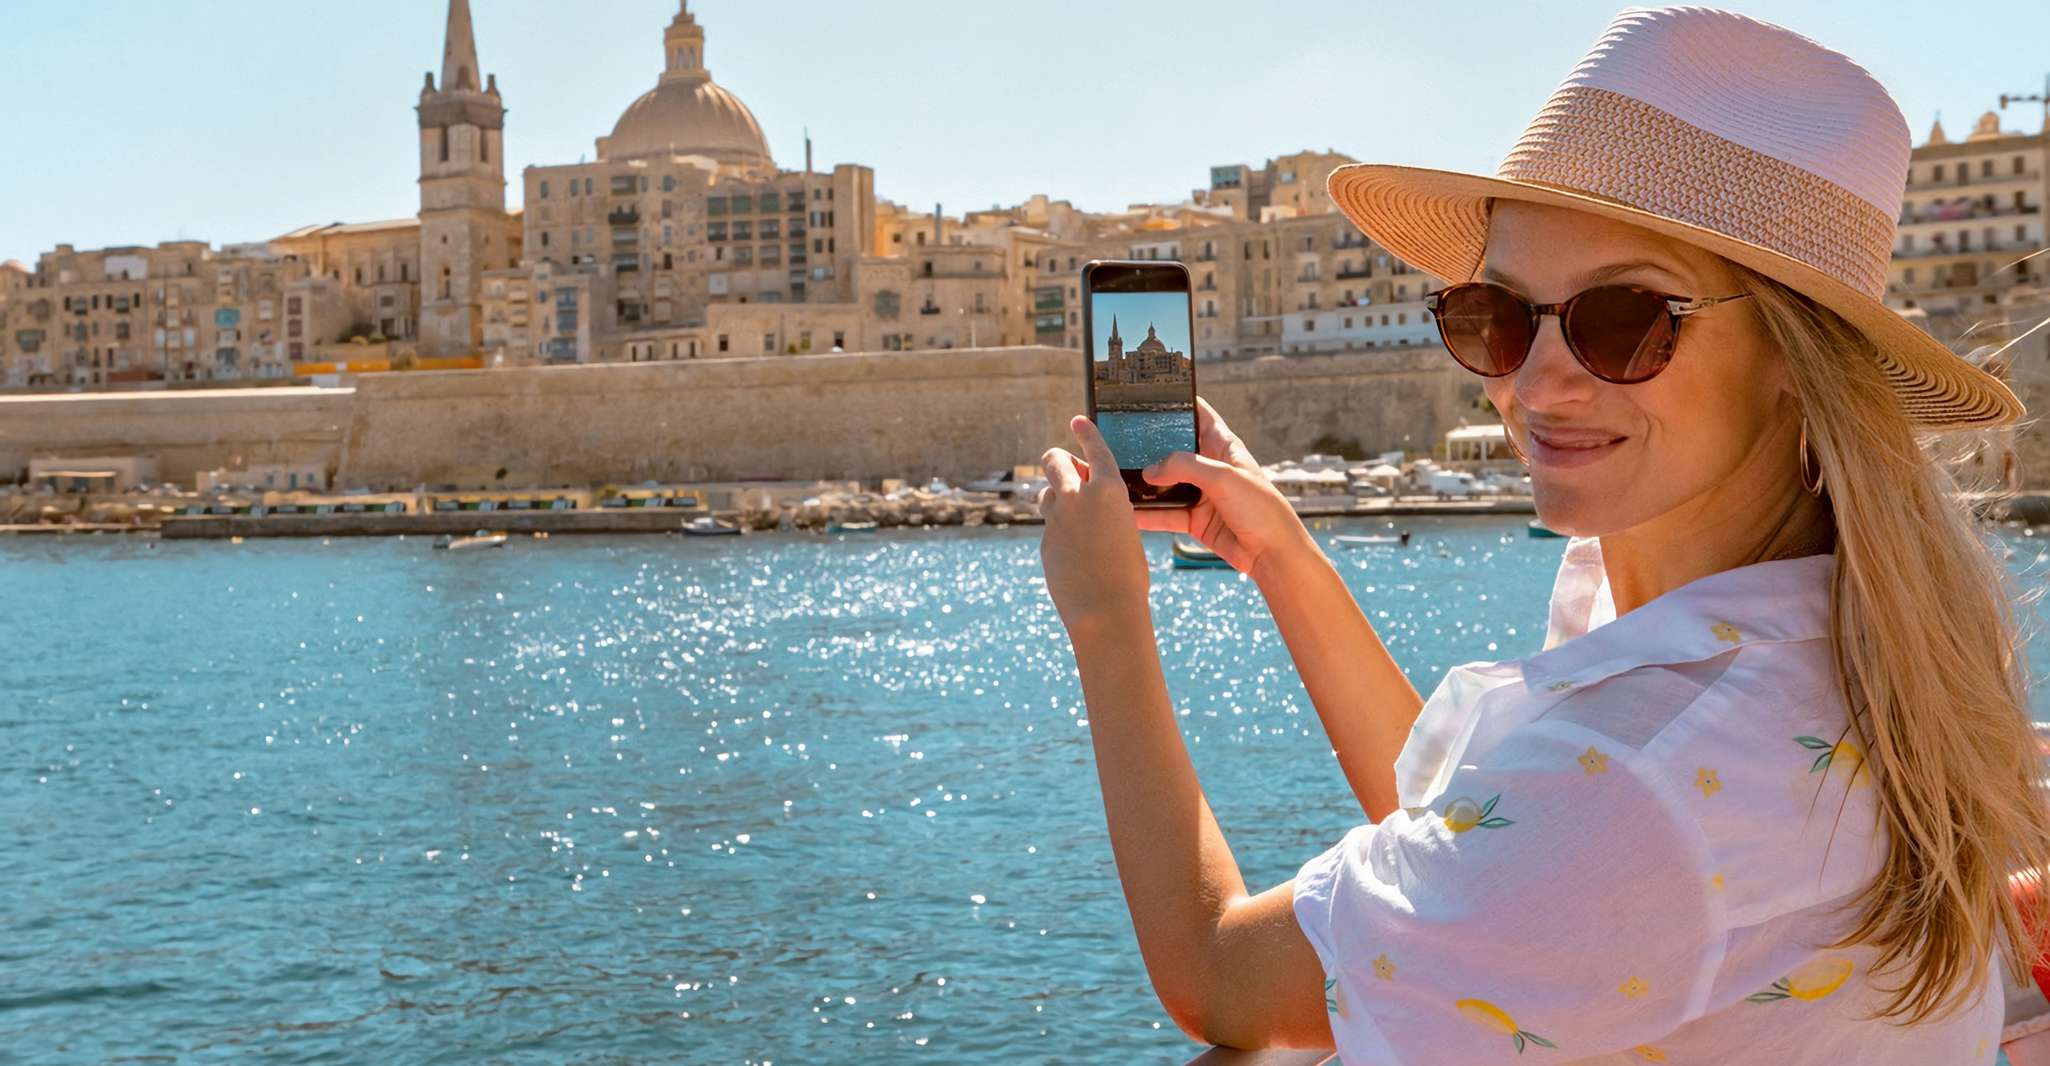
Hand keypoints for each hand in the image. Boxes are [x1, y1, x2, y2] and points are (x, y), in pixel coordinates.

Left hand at [1037, 415, 1151, 628]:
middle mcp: (1079, 497)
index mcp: (1109, 491)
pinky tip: (1075, 553)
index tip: (1077, 421)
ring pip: (1046, 492)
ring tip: (1074, 516)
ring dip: (1056, 497)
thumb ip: (1107, 512)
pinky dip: (1059, 532)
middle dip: (1057, 460)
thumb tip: (1088, 509)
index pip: (1095, 450)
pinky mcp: (1045, 541)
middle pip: (1053, 460)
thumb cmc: (1129, 575)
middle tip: (1066, 470)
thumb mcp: (1126, 532)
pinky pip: (1050, 526)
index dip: (1086, 432)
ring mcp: (1057, 519)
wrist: (1105, 610)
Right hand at [1136, 397, 1317, 583]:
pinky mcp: (1194, 519)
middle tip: (1119, 438)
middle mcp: (1209, 466)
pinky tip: (1127, 512)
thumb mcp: (1223, 476)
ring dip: (1143, 482)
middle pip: (1173, 449)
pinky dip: (1146, 514)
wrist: (1272, 554)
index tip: (1150, 395)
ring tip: (1116, 475)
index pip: (1198, 414)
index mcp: (1223, 446)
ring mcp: (1201, 493)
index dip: (1178, 403)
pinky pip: (1164, 513)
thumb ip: (1185, 467)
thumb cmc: (1261, 508)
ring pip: (1164, 483)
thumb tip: (1150, 470)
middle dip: (1149, 444)